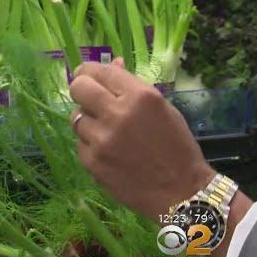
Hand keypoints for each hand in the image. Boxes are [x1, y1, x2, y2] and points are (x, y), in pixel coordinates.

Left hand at [69, 58, 215, 220]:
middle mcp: (117, 114)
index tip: (87, 74)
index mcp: (140, 97)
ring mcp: (100, 140)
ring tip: (106, 129)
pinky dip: (89, 142)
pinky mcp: (91, 162)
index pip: (101, 71)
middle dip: (81, 88)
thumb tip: (111, 64)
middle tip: (87, 95)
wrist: (181, 192)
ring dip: (87, 119)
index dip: (90, 70)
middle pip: (79, 88)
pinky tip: (107, 149)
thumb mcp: (162, 108)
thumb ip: (133, 86)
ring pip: (75, 116)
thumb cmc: (176, 147)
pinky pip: (79, 141)